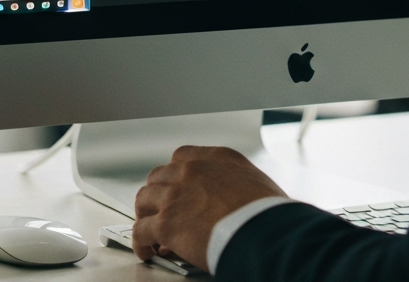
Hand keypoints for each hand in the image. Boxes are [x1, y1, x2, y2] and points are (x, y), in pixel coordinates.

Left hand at [132, 145, 286, 268]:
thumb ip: (238, 185)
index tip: (177, 187)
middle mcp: (192, 170)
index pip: (183, 156)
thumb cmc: (267, 212)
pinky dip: (141, 243)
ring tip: (151, 231)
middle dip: (158, 194)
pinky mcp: (165, 223)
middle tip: (162, 210)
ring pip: (144, 199)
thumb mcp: (257, 183)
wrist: (262, 230)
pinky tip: (148, 251)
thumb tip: (237, 203)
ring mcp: (176, 195)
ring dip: (146, 215)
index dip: (176, 174)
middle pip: (159, 176)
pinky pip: (140, 231)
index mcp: (217, 158)